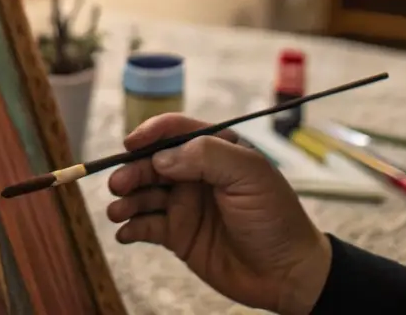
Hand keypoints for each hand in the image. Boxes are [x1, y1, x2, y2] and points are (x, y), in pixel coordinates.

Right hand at [106, 114, 332, 314]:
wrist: (287, 273)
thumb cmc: (276, 217)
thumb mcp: (249, 175)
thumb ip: (206, 156)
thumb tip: (162, 158)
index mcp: (217, 150)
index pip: (176, 131)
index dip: (151, 133)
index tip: (132, 144)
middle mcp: (197, 174)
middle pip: (153, 163)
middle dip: (132, 170)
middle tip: (119, 184)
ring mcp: (187, 204)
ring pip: (145, 194)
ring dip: (127, 199)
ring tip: (117, 211)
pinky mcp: (180, 235)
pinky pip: (147, 226)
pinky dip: (131, 227)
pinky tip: (125, 232)